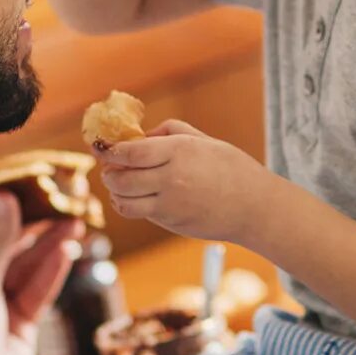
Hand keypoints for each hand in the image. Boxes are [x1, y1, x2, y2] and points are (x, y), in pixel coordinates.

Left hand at [0, 191, 79, 354]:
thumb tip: (5, 197)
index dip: (5, 199)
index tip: (33, 178)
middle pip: (7, 239)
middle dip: (35, 220)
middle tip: (65, 198)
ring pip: (27, 262)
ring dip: (50, 242)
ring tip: (77, 219)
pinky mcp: (19, 320)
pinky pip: (39, 287)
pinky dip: (53, 269)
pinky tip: (69, 250)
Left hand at [99, 119, 271, 241]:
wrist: (254, 207)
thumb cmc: (232, 168)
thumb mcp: (204, 140)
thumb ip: (169, 132)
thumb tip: (141, 136)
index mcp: (180, 151)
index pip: (130, 152)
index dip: (109, 150)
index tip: (101, 146)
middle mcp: (172, 178)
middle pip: (120, 178)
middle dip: (108, 172)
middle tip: (109, 165)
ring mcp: (170, 204)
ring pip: (123, 200)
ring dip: (115, 190)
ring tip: (120, 181)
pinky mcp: (170, 222)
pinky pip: (137, 213)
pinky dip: (128, 204)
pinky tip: (135, 195)